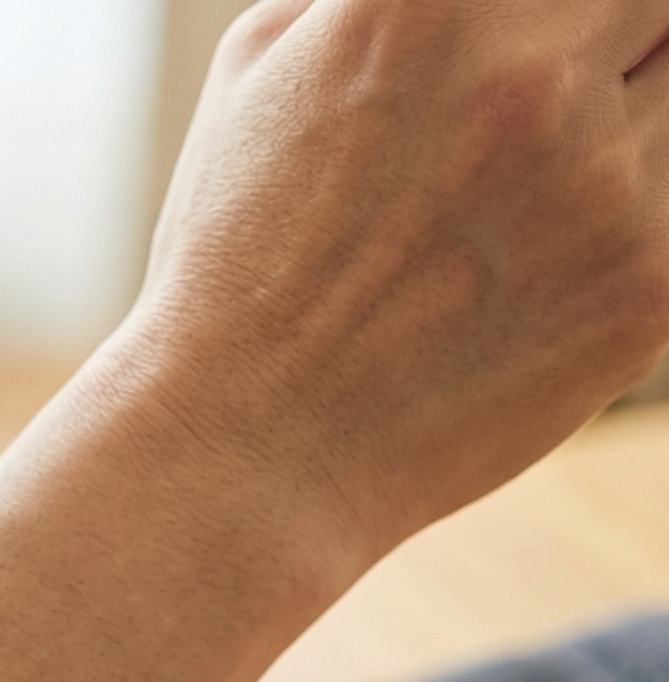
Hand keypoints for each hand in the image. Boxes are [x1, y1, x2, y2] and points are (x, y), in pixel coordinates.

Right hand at [131, 0, 668, 577]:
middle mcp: (527, 76)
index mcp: (427, 0)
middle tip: (548, 113)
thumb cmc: (234, 267)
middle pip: (650, 9)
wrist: (239, 456)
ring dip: (621, 140)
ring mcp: (600, 182)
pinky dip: (625, 236)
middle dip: (612, 48)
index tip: (552, 43)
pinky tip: (533, 283)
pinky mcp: (646, 284)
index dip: (573, 14)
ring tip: (522, 209)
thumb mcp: (258, 71)